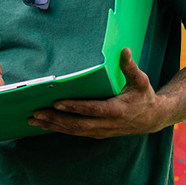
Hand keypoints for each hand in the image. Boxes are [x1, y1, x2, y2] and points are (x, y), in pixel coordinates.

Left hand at [27, 48, 165, 138]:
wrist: (152, 119)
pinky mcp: (96, 133)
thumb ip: (130, 67)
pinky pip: (75, 133)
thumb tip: (124, 50)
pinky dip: (58, 129)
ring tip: (33, 120)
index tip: (57, 102)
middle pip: (78, 124)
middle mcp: (107, 124)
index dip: (75, 107)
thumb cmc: (145, 97)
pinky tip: (44, 125)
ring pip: (73, 131)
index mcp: (117, 110)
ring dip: (52, 126)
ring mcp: (101, 131)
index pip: (93, 109)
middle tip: (36, 113)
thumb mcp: (141, 81)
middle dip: (55, 119)